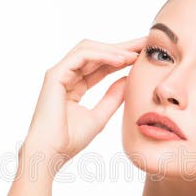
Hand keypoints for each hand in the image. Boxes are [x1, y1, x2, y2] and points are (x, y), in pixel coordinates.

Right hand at [20, 37, 146, 175]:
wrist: (51, 152)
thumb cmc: (69, 140)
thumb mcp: (99, 117)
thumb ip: (112, 98)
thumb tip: (127, 80)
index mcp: (74, 85)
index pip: (101, 65)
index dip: (122, 58)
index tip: (143, 55)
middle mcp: (66, 76)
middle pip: (96, 53)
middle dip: (121, 47)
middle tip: (145, 43)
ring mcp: (59, 73)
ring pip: (88, 49)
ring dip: (113, 49)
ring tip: (135, 53)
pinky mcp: (55, 75)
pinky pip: (82, 56)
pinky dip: (102, 55)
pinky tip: (121, 60)